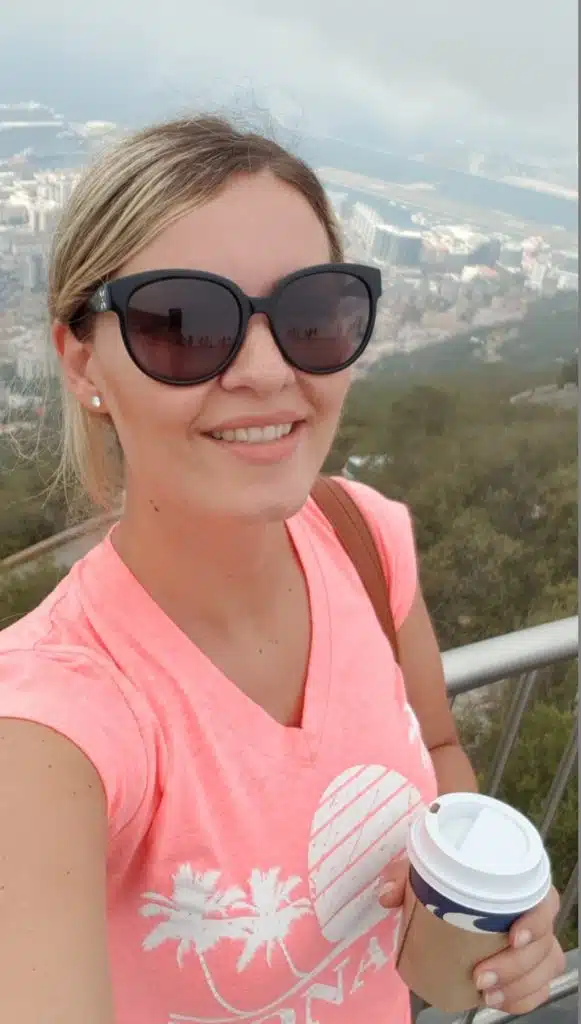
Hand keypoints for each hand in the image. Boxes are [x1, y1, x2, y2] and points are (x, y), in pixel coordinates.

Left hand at [379, 864, 566, 1016]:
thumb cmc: (445, 882)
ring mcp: (534, 946)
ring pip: (545, 970)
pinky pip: (538, 989)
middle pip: (545, 945)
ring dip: (519, 986)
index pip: (545, 901)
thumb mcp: (423, 874)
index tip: (514, 936)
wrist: (448, 904)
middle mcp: (533, 916)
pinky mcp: (528, 969)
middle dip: (516, 967)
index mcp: (518, 886)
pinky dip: (523, 999)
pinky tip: (497, 1001)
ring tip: (485, 995)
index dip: (537, 921)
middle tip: (480, 977)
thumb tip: (387, 894)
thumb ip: (405, 876)